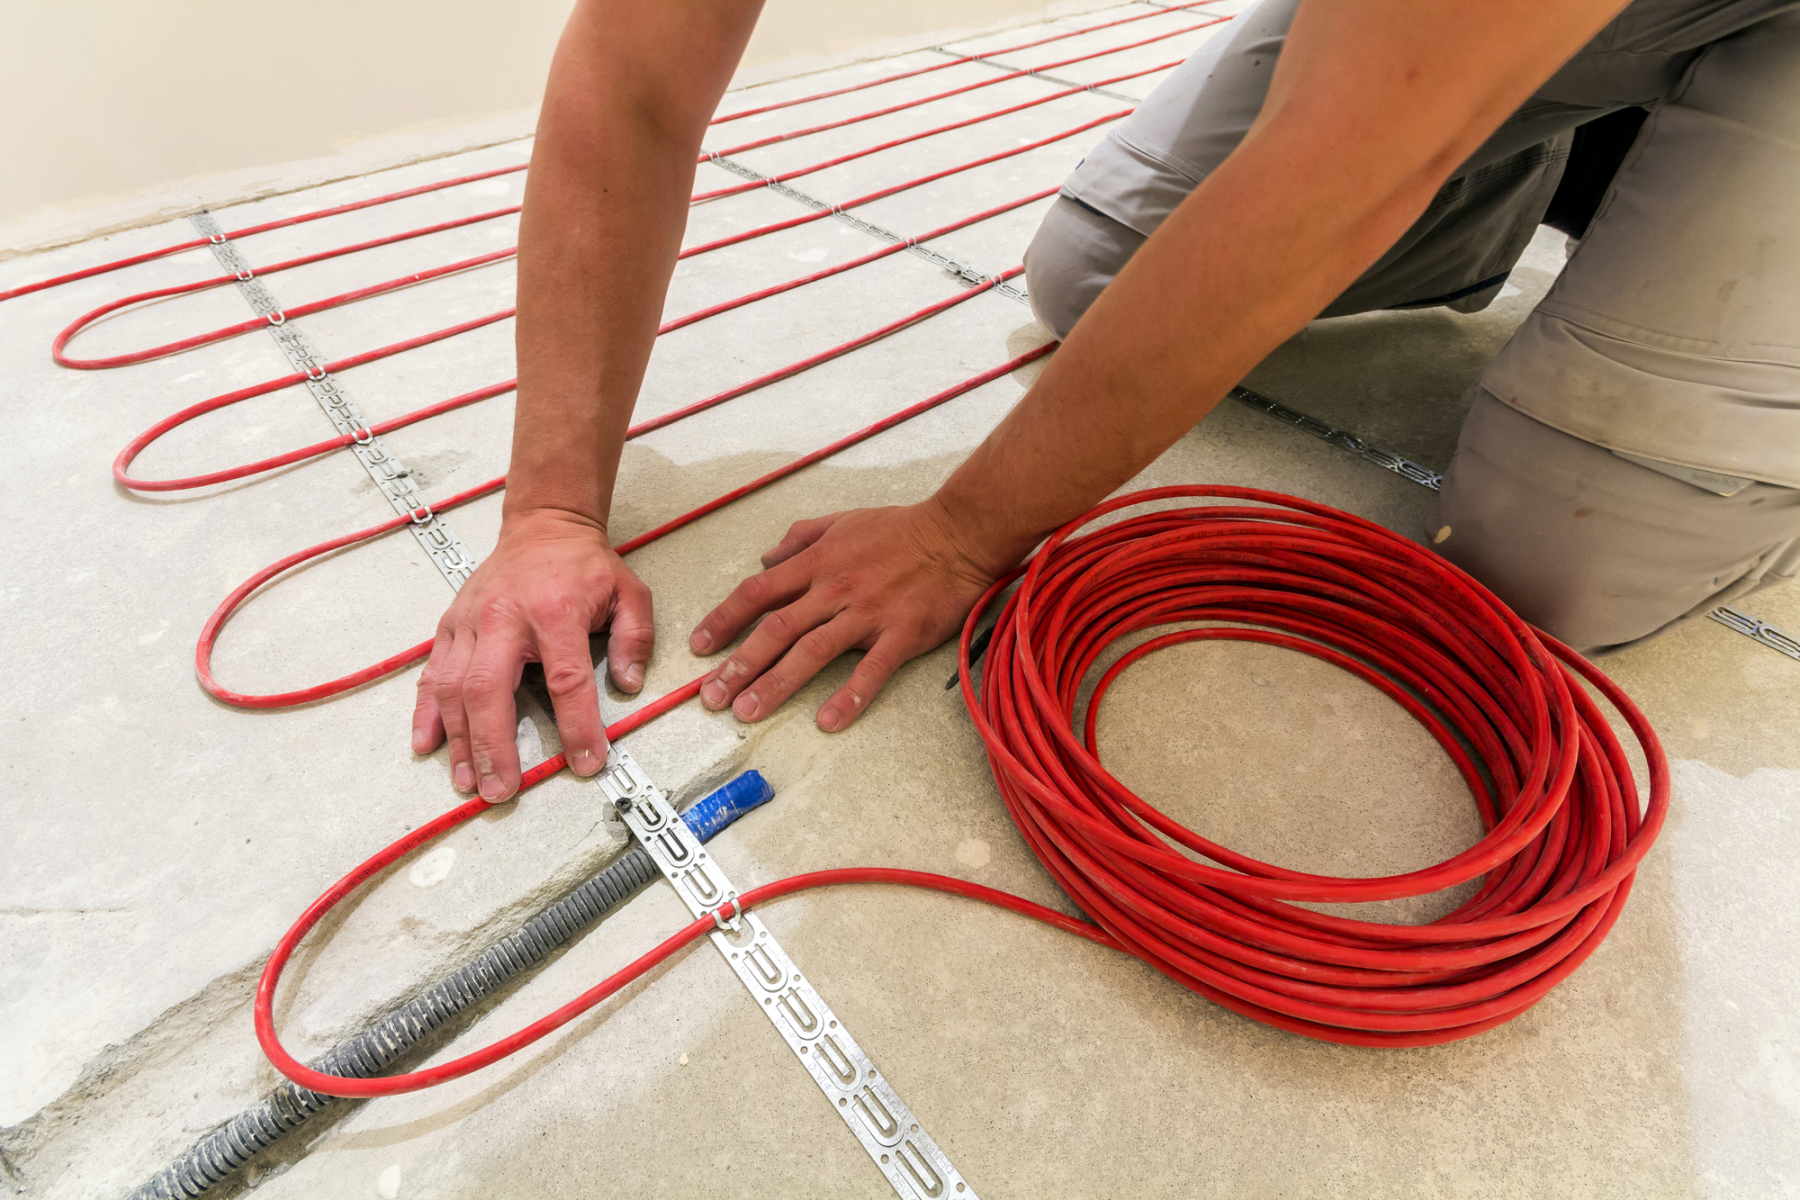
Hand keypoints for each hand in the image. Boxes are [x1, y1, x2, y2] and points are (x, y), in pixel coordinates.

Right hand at [412, 509, 653, 799]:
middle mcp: (504, 616)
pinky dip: (427, 711)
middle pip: (490, 689)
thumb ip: (634, 639)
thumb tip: (628, 685)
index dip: (576, 725)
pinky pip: (432, 673)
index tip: (587, 761)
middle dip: (493, 745)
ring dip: (458, 738)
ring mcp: (470, 621)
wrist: (544, 526)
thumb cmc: (584, 565)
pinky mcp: (451, 625)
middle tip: (500, 790)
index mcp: (555, 611)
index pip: (566, 680)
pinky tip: (428, 744)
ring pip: (453, 686)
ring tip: (467, 780)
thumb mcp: (629, 593)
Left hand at [688, 499, 1002, 730]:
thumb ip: (801, 538)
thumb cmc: (901, 529)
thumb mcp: (842, 521)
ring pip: (812, 651)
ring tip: (748, 712)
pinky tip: (827, 721)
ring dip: (776, 683)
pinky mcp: (901, 633)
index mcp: (817, 563)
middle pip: (776, 628)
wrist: (959, 534)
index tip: (699, 647)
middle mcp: (834, 589)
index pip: (758, 592)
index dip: (724, 620)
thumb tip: (766, 558)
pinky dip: (849, 696)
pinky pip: (871, 670)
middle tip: (711, 697)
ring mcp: (867, 613)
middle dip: (739, 664)